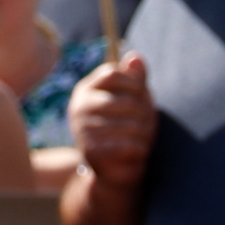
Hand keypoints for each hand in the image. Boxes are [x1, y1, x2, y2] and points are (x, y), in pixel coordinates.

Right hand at [68, 54, 154, 186]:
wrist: (116, 168)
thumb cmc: (127, 128)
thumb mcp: (134, 101)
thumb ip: (136, 80)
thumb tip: (136, 57)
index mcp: (86, 89)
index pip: (114, 73)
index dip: (136, 85)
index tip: (140, 97)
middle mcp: (79, 106)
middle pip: (129, 101)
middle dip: (146, 115)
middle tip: (142, 126)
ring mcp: (82, 129)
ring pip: (133, 125)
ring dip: (144, 135)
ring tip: (136, 140)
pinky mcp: (91, 151)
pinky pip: (131, 145)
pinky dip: (140, 150)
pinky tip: (133, 152)